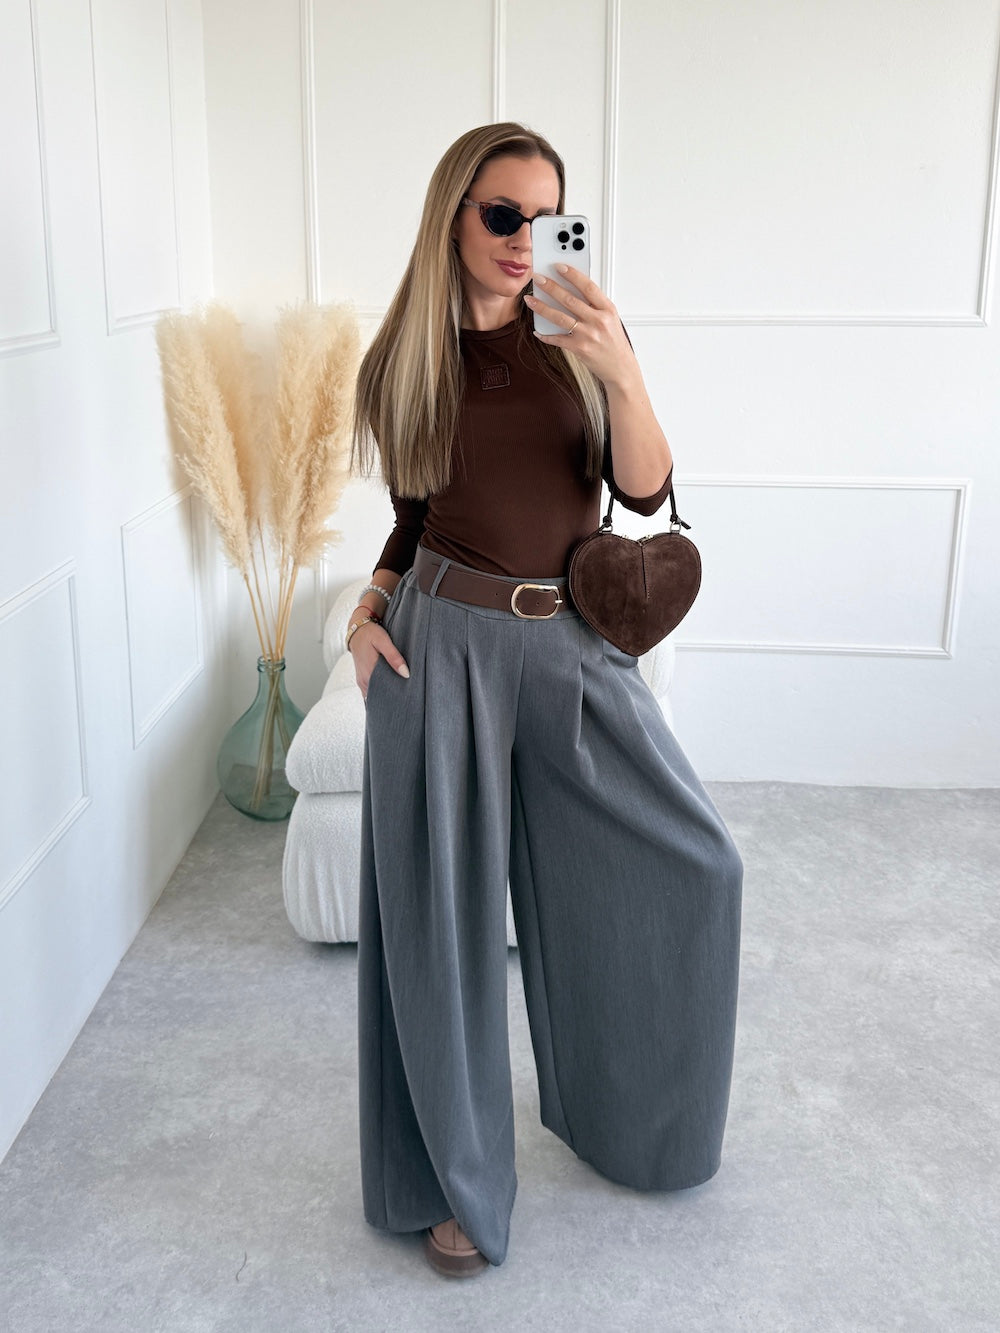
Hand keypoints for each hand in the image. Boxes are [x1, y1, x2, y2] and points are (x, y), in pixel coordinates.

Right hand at [350, 622, 408, 700]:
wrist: (356, 630)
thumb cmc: (370, 633)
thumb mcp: (383, 640)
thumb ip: (394, 657)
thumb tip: (406, 673)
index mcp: (369, 672)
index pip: (385, 692)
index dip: (397, 695)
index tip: (408, 695)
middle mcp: (363, 680)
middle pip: (381, 696)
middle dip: (393, 697)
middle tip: (407, 696)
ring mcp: (361, 682)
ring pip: (375, 695)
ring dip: (386, 695)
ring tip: (400, 693)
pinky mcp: (362, 680)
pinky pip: (371, 692)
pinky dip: (380, 692)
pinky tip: (389, 689)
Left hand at [524, 266, 637, 389]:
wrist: (621, 368)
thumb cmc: (614, 342)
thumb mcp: (611, 319)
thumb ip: (595, 305)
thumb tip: (573, 290)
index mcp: (607, 309)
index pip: (588, 287)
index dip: (572, 275)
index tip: (559, 266)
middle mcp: (598, 321)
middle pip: (570, 299)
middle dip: (551, 287)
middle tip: (538, 278)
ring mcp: (588, 335)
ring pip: (560, 317)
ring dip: (542, 307)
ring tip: (530, 299)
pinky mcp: (579, 349)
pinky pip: (558, 339)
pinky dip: (545, 335)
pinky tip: (537, 330)